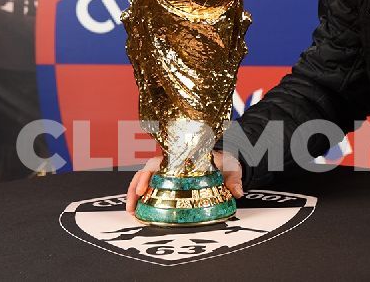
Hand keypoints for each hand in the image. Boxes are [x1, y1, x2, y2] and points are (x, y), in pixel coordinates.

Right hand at [125, 150, 244, 214]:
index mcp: (182, 156)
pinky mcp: (167, 181)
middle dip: (135, 187)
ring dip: (134, 194)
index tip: (142, 189)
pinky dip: (142, 198)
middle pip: (145, 171)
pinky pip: (150, 187)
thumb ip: (234, 179)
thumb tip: (238, 193)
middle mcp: (170, 162)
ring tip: (132, 212)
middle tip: (133, 206)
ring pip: (144, 179)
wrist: (225, 161)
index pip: (159, 162)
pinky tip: (139, 212)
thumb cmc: (224, 161)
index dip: (147, 175)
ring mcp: (167, 171)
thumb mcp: (231, 167)